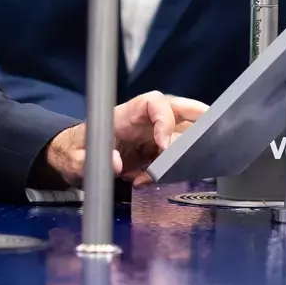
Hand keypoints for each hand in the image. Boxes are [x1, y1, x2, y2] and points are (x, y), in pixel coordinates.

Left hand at [41, 92, 207, 188]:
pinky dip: (167, 171)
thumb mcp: (75, 159)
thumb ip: (90, 161)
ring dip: (181, 154)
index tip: (165, 144)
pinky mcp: (153, 153)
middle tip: (211, 136)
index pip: (153, 103)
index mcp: (125, 114)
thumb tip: (117, 164)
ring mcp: (151, 136)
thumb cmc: (75, 152)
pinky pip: (171, 158)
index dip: (165, 119)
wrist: (74, 161)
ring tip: (158, 173)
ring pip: (181, 134)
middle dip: (198, 118)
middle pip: (178, 110)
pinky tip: (145, 181)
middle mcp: (143, 122)